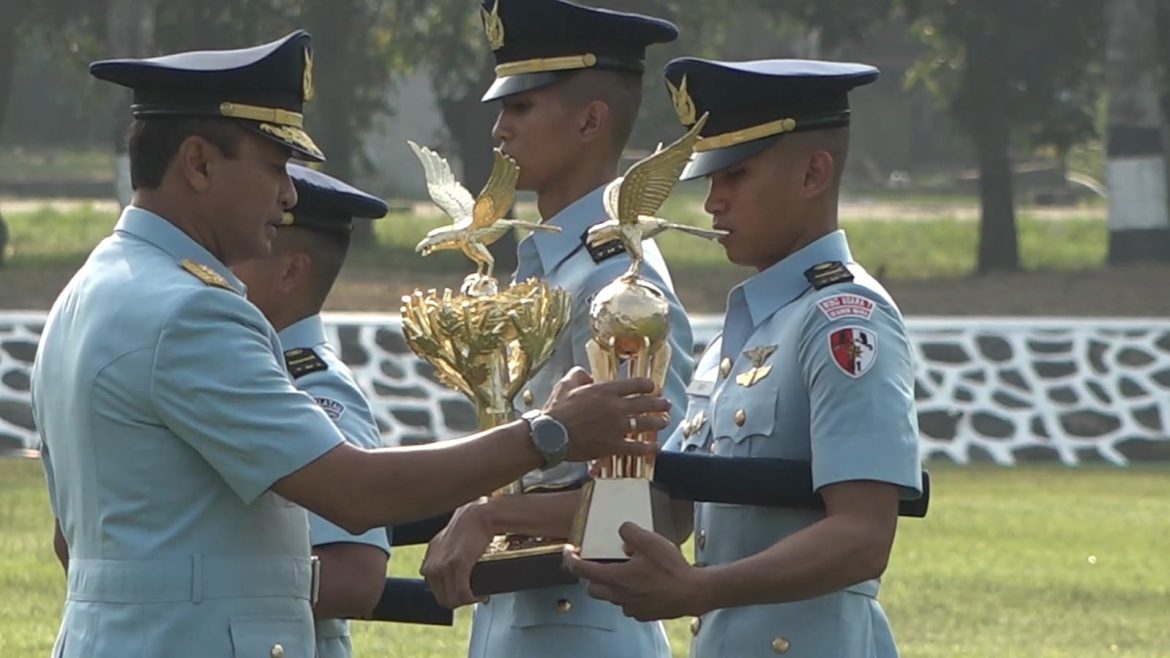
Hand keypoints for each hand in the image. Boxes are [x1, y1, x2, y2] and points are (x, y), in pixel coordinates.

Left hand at [420, 497, 494, 608]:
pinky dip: (473, 598)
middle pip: (443, 599)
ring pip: (453, 599)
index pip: (435, 591)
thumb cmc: (466, 528)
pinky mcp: (458, 565)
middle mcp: (432, 565)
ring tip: (479, 596)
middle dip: (460, 602)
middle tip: (474, 598)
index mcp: (428, 562)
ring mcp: (443, 566)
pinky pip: (463, 592)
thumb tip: (450, 575)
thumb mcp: (446, 543)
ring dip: (468, 601)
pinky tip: (481, 595)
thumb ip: (442, 558)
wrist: (477, 515)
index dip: (452, 596)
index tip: (464, 594)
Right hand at [544, 367, 669, 462]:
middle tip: (666, 404)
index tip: (652, 388)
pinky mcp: (613, 446)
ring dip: (658, 422)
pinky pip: (637, 447)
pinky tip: (655, 447)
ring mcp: (617, 427)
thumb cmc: (556, 410)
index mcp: (606, 390)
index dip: (648, 386)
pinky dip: (648, 448)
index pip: (636, 384)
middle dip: (659, 404)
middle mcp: (616, 407)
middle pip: (646, 403)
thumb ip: (578, 375)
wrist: (550, 435)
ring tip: (664, 422)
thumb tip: (586, 374)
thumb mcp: (565, 384)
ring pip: (646, 424)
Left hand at [564, 522, 705, 620]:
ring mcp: (631, 607)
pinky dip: (629, 593)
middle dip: (592, 575)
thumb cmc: (671, 569)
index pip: (582, 570)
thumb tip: (622, 532)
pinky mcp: (643, 614)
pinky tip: (642, 583)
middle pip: (593, 588)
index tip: (568, 552)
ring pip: (611, 596)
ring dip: (612, 584)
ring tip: (626, 570)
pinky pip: (628, 604)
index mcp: (616, 578)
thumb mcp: (650, 541)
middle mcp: (619, 596)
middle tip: (599, 563)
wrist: (693, 593)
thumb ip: (630, 532)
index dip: (571, 560)